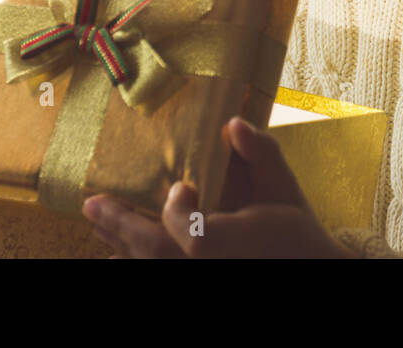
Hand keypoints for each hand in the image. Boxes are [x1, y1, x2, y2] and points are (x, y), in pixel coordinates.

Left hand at [82, 116, 354, 258]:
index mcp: (233, 244)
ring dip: (122, 245)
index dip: (177, 212)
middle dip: (122, 225)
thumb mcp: (285, 191)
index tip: (178, 186)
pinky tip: (119, 254)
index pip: (192, 234)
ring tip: (98, 222)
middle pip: (156, 253)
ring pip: (150, 268)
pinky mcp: (198, 280)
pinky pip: (158, 276)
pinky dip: (135, 264)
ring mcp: (201, 277)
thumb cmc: (297, 236)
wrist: (309, 273)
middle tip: (93, 203)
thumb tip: (232, 122)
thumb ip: (262, 155)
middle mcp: (211, 267)